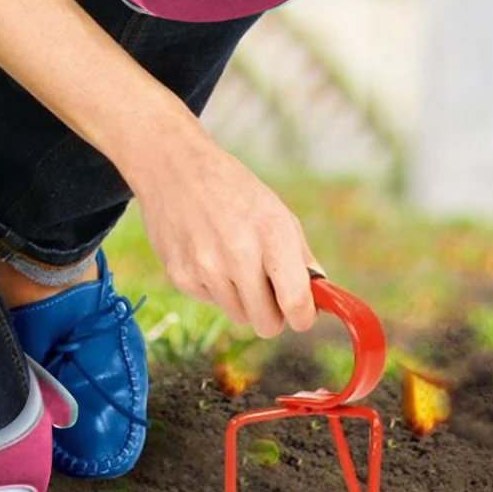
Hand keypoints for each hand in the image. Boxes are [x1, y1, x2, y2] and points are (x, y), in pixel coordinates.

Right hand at [120, 111, 324, 337]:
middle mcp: (238, 253)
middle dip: (272, 314)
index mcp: (271, 233)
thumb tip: (318, 299)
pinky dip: (213, 287)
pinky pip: (210, 302)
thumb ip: (301, 258)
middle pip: (266, 324)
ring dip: (241, 299)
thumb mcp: (276, 212)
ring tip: (230, 262)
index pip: (296, 302)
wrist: (173, 167)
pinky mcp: (179, 275)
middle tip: (266, 290)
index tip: (302, 315)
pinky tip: (206, 254)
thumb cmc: (231, 189)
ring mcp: (205, 267)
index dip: (304, 317)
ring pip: (237, 316)